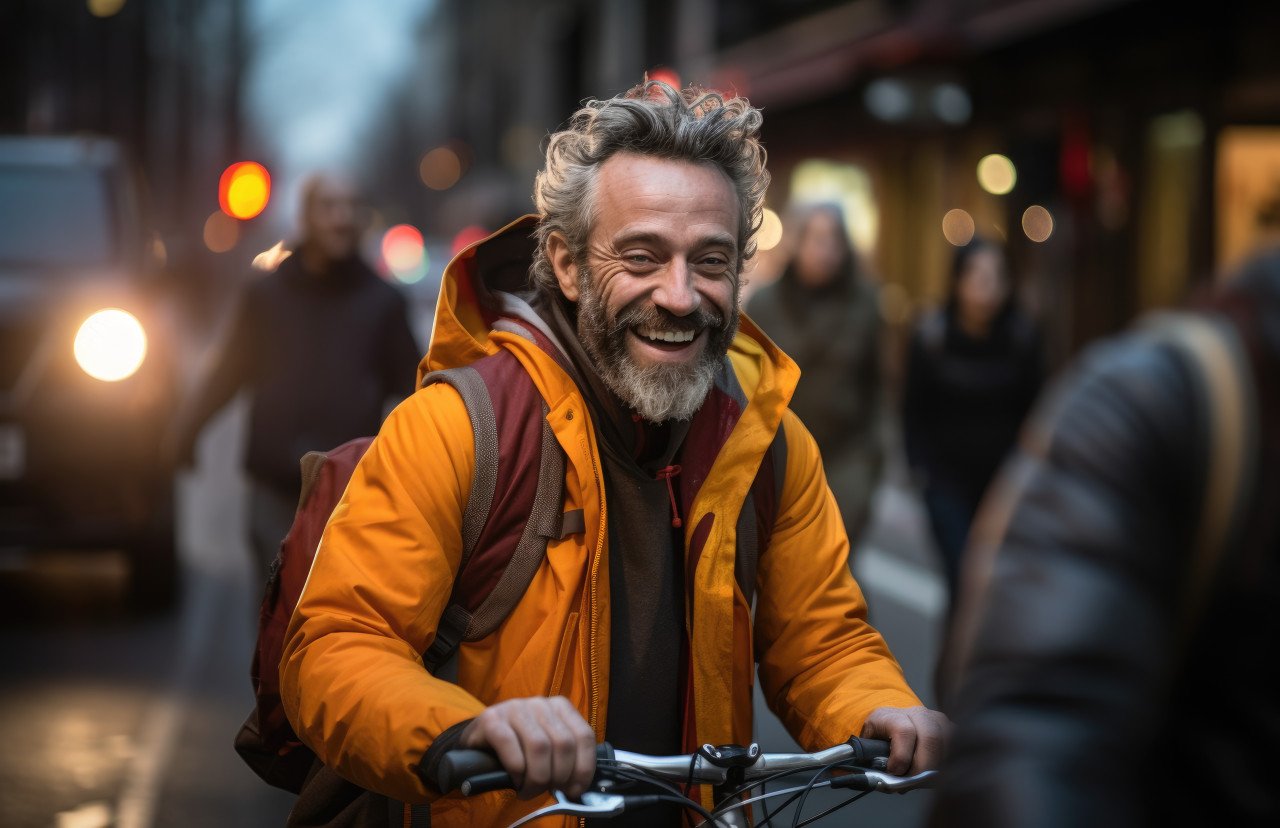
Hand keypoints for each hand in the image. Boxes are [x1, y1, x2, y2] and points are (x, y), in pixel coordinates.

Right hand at [458, 696, 595, 798]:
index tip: (574, 789)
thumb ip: (566, 758)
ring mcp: (515, 707)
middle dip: (557, 776)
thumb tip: (577, 786)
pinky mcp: (491, 718)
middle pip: (563, 743)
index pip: (583, 736)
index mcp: (560, 707)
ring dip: (537, 777)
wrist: (480, 740)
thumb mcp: (548, 748)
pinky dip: (516, 769)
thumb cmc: (519, 748)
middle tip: (546, 790)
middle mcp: (540, 703)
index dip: (583, 768)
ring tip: (529, 789)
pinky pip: (509, 745)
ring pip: (539, 746)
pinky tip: (515, 779)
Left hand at [860, 705, 950, 775]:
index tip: (894, 772)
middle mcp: (917, 714)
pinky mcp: (951, 730)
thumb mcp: (868, 748)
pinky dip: (947, 766)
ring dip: (937, 768)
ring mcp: (937, 720)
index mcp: (892, 715)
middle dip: (923, 768)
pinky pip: (957, 748)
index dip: (901, 757)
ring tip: (921, 780)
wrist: (892, 726)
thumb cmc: (880, 740)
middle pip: (931, 738)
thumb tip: (886, 782)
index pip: (904, 731)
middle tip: (912, 783)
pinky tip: (934, 774)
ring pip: (948, 744)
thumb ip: (873, 762)